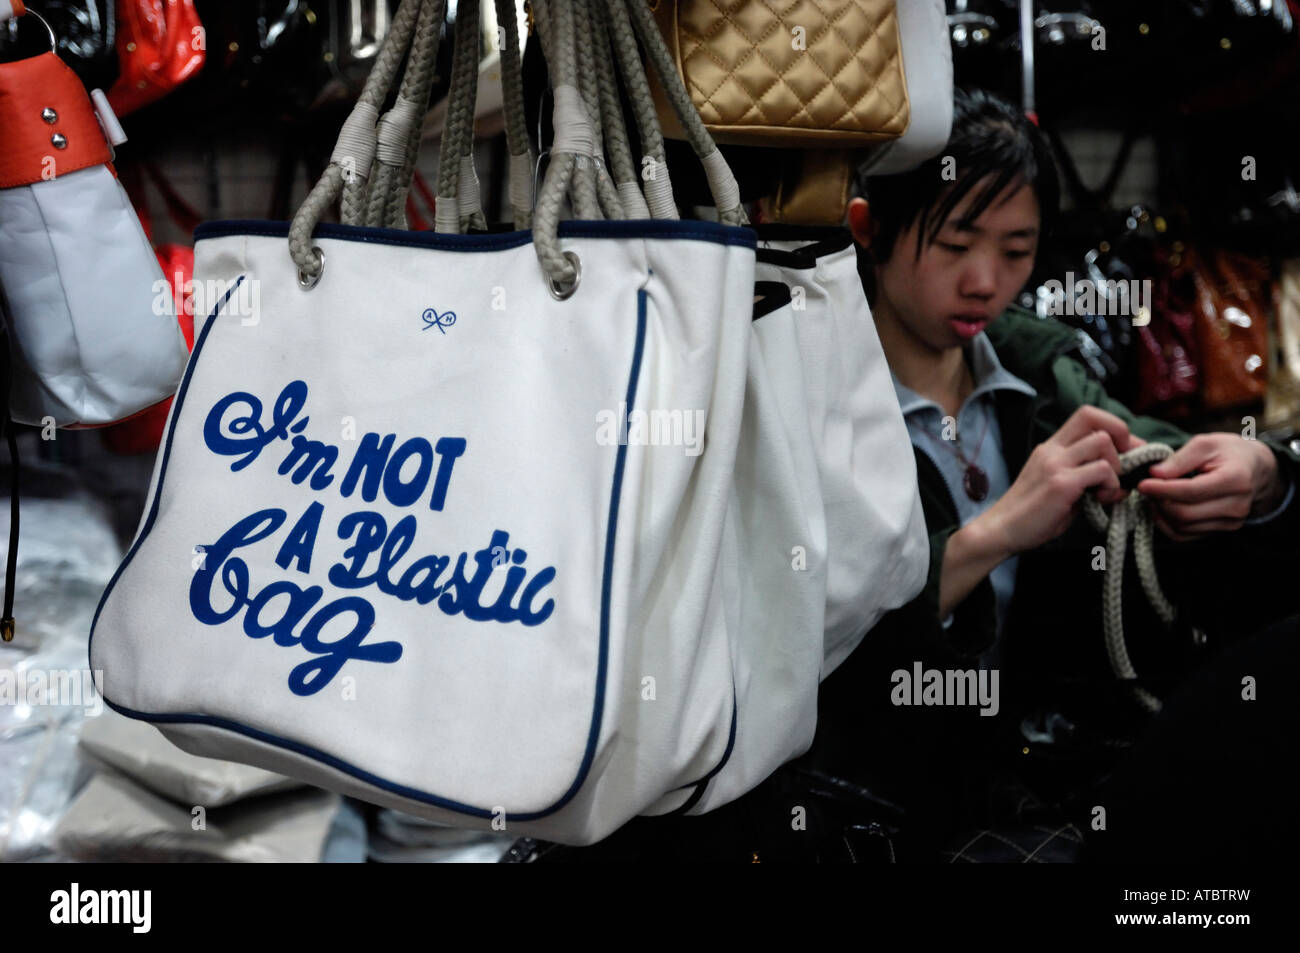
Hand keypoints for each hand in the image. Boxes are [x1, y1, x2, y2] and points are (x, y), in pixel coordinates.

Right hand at [976, 405, 1139, 558]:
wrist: (1000, 530)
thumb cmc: (1030, 515)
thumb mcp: (1057, 487)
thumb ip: (1084, 478)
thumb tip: (1121, 481)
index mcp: (1051, 448)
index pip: (1087, 415)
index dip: (1113, 426)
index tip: (1124, 451)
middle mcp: (1052, 450)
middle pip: (1096, 418)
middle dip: (1122, 438)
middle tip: (1126, 465)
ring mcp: (1056, 464)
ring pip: (1102, 442)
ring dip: (1117, 466)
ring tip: (1108, 489)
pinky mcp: (1062, 483)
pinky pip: (1101, 471)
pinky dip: (1111, 485)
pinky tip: (1102, 500)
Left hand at [1136, 434, 1284, 540]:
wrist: (1255, 469)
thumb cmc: (1228, 452)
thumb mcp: (1206, 444)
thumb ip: (1180, 458)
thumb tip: (1155, 473)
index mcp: (1235, 479)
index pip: (1190, 491)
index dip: (1162, 489)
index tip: (1142, 484)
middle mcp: (1236, 505)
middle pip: (1184, 514)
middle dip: (1159, 501)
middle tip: (1147, 487)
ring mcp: (1230, 522)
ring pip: (1182, 527)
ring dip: (1161, 513)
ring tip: (1155, 495)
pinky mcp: (1222, 530)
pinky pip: (1185, 536)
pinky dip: (1167, 525)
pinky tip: (1162, 508)